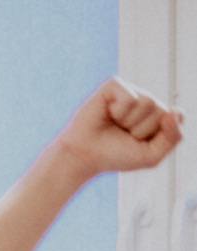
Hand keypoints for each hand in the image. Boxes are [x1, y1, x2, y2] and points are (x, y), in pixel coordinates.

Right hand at [55, 78, 182, 176]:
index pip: (175, 119)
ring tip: (115, 125)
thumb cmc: (114, 156)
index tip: (137, 144)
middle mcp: (145, 100)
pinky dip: (119, 112)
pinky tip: (107, 114)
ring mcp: (131, 91)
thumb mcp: (150, 156)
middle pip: (162, 111)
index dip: (156, 137)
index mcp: (156, 115)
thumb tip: (176, 111)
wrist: (83, 157)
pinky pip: (130, 98)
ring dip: (130, 123)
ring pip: (148, 103)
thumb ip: (173, 138)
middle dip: (142, 131)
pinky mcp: (115, 85)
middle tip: (123, 136)